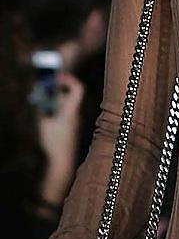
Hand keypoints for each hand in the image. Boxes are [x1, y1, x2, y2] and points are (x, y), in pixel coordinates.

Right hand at [36, 72, 84, 205]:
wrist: (62, 162)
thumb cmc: (54, 142)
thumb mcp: (44, 122)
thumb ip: (42, 107)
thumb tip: (40, 95)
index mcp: (71, 110)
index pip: (78, 88)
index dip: (69, 80)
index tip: (58, 77)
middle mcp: (75, 114)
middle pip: (69, 97)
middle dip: (56, 92)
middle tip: (44, 91)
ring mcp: (73, 123)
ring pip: (65, 107)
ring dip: (54, 103)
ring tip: (41, 107)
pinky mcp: (69, 131)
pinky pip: (63, 116)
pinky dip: (55, 113)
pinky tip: (45, 120)